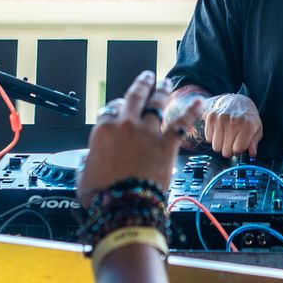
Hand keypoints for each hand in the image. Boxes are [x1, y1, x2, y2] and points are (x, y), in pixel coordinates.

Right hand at [80, 71, 202, 205]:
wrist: (125, 205)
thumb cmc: (102, 195)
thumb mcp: (83, 177)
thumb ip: (86, 164)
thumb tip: (87, 162)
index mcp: (103, 131)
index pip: (109, 111)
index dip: (115, 109)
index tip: (119, 109)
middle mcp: (126, 125)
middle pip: (135, 97)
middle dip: (142, 84)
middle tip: (147, 77)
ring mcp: (147, 132)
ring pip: (157, 103)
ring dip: (162, 90)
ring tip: (166, 82)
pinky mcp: (166, 143)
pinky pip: (181, 123)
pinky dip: (191, 111)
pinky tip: (198, 102)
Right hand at [202, 93, 261, 156]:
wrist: (237, 101)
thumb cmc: (248, 119)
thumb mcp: (257, 130)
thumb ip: (254, 143)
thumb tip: (252, 154)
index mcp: (247, 126)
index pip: (237, 150)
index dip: (239, 150)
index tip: (240, 144)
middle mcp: (233, 122)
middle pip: (226, 151)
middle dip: (229, 149)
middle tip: (233, 140)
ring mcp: (220, 119)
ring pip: (216, 147)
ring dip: (221, 144)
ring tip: (227, 136)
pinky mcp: (211, 117)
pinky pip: (208, 139)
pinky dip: (213, 138)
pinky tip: (220, 130)